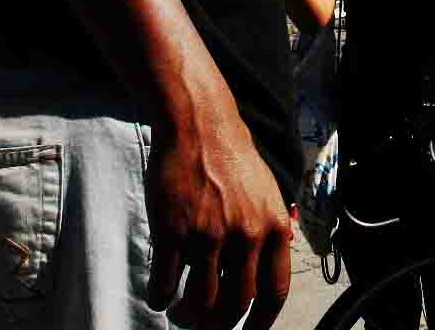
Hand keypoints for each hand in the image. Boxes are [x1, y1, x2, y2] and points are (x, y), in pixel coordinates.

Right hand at [145, 95, 293, 329]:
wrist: (199, 125)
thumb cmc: (231, 160)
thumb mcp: (266, 195)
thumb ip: (266, 233)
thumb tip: (262, 274)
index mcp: (273, 228)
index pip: (274, 292)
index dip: (260, 322)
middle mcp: (246, 235)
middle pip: (236, 305)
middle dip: (219, 324)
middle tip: (204, 324)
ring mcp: (209, 235)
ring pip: (201, 302)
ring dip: (189, 316)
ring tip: (182, 312)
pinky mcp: (174, 231)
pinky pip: (166, 284)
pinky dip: (161, 297)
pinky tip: (160, 294)